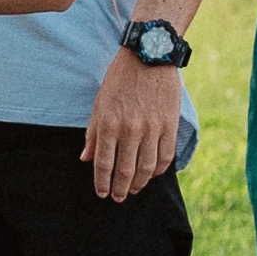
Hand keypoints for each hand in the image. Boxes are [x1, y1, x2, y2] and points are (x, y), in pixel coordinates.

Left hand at [83, 50, 186, 201]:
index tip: (101, 193)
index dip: (101, 182)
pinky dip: (159, 170)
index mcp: (109, 124)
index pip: (103, 163)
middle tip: (117, 197)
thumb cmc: (119, 80)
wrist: (149, 57)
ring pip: (147, 167)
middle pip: (125, 169)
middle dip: (120, 188)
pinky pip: (166, 156)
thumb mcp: (99, 104)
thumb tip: (86, 159)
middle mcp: (130, 129)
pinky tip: (152, 175)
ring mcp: (152, 129)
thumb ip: (93, 133)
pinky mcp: (170, 125)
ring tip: (133, 190)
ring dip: (139, 183)